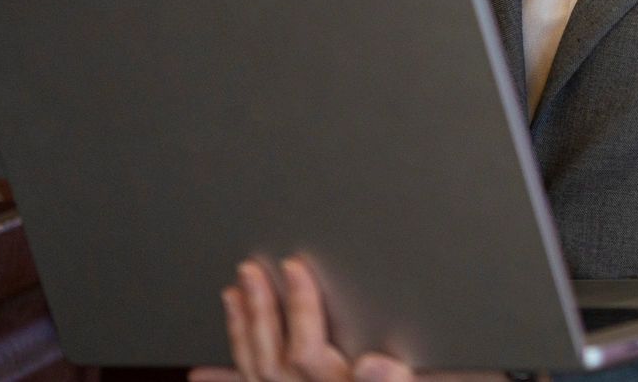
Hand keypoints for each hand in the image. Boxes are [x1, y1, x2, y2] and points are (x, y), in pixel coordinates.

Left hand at [187, 257, 499, 381]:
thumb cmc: (428, 380)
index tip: (296, 266)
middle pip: (274, 363)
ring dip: (243, 333)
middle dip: (261, 313)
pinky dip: (232, 374)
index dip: (298, 309)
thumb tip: (374, 360)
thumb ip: (397, 377)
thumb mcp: (430, 381)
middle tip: (251, 270)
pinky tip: (207, 367)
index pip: (307, 353)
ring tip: (234, 294)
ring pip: (260, 375)